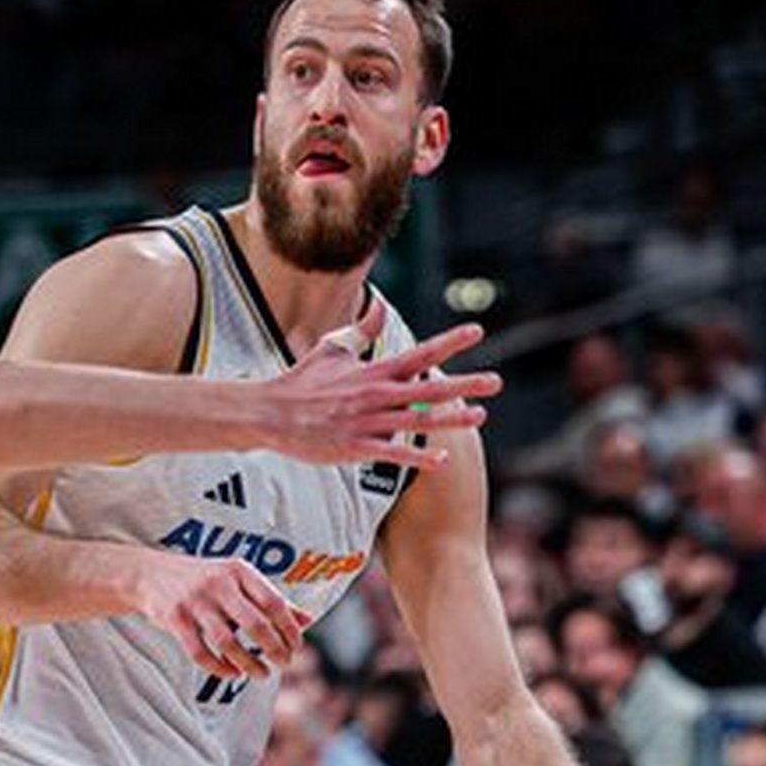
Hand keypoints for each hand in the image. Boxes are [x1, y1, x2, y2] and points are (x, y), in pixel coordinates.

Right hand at [132, 550, 312, 677]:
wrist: (150, 573)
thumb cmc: (204, 579)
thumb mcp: (238, 580)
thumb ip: (270, 599)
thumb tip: (308, 620)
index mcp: (239, 570)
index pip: (274, 602)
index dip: (290, 628)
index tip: (296, 646)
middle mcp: (218, 583)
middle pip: (255, 624)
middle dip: (275, 649)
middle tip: (284, 664)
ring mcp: (195, 601)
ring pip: (228, 642)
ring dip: (249, 663)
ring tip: (261, 674)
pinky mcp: (175, 619)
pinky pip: (200, 652)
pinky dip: (219, 668)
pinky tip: (232, 673)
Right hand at [259, 301, 500, 469]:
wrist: (270, 414)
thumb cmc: (301, 381)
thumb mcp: (331, 348)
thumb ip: (361, 330)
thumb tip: (378, 305)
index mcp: (372, 372)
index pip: (419, 353)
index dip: (449, 342)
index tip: (477, 331)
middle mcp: (375, 395)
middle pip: (428, 388)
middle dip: (464, 384)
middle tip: (495, 381)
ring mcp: (366, 422)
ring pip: (416, 420)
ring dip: (450, 419)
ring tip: (480, 416)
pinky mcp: (355, 447)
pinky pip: (392, 453)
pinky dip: (417, 457)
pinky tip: (440, 459)